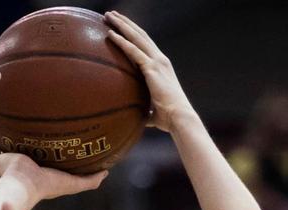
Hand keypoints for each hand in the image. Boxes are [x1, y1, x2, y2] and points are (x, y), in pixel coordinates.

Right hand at [0, 132, 106, 199]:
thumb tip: (106, 172)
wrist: (25, 185)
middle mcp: (22, 170)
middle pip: (23, 155)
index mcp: (38, 175)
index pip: (42, 163)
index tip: (53, 143)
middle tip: (33, 129)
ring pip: (6, 150)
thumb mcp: (73, 184)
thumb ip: (89, 180)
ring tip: (11, 124)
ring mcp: (8, 164)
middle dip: (26, 145)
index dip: (46, 155)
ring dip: (7, 140)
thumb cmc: (48, 185)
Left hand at [105, 11, 194, 132]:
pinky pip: (133, 51)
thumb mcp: (154, 111)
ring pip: (136, 37)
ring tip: (108, 16)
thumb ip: (144, 110)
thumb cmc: (168, 118)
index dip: (134, 33)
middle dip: (125, 23)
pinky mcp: (152, 68)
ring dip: (122, 25)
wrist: (179, 117)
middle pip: (140, 35)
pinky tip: (110, 34)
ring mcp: (157, 62)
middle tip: (111, 14)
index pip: (146, 44)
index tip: (122, 25)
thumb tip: (134, 118)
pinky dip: (121, 41)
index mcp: (161, 66)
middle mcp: (160, 59)